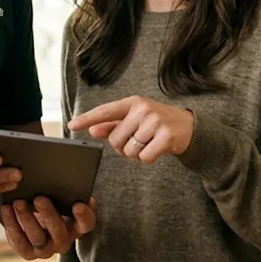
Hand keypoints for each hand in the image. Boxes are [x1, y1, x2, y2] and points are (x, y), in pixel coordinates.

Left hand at [0, 196, 96, 259]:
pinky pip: (19, 241)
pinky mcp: (28, 253)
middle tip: (39, 198)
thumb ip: (62, 190)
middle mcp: (63, 241)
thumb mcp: (58, 197)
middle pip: (59, 232)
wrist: (31, 218)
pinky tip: (5, 209)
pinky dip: (11, 224)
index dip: (84, 216)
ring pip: (37, 238)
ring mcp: (45, 250)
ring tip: (18, 202)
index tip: (78, 204)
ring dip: (26, 218)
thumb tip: (55, 173)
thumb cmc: (50, 202)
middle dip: (49, 215)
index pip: (86, 224)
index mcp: (76, 226)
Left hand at [67, 96, 194, 163]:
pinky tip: (157, 149)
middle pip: (115, 139)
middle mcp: (143, 109)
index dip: (87, 119)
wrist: (189, 126)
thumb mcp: (135, 119)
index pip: (105, 111)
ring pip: (129, 150)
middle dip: (123, 146)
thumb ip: (113, 125)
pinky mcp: (166, 136)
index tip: (71, 125)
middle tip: (138, 141)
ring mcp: (155, 121)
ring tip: (148, 144)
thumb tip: (92, 130)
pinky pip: (144, 158)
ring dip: (136, 154)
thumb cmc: (157, 122)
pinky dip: (148, 159)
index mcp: (133, 102)